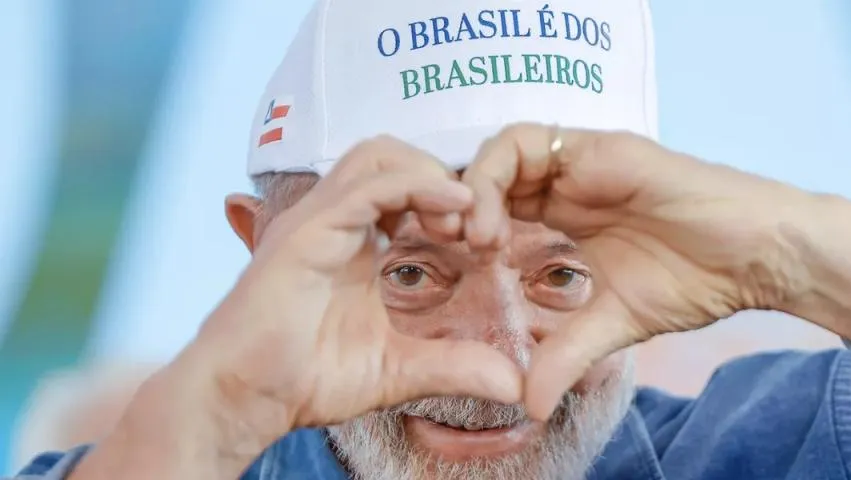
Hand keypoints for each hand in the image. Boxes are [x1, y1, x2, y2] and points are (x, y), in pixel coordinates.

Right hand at [185, 137, 521, 448]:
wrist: (244, 398)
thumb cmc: (304, 378)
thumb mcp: (398, 369)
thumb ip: (453, 366)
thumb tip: (513, 384)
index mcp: (354, 240)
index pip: (405, 185)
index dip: (451, 200)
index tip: (486, 241)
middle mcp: (335, 220)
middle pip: (393, 155)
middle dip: (445, 178)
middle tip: (477, 228)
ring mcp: (318, 221)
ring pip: (379, 155)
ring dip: (432, 175)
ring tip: (462, 221)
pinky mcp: (307, 232)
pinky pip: (367, 186)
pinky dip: (416, 185)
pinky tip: (454, 208)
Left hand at [461, 123, 850, 420]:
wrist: (758, 257)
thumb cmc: (696, 281)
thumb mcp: (613, 324)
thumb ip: (566, 354)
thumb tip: (527, 405)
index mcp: (567, 213)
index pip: (496, 204)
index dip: (464, 228)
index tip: (448, 268)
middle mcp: (568, 181)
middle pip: (489, 174)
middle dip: (454, 205)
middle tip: (440, 247)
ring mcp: (583, 161)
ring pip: (500, 151)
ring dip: (472, 190)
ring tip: (470, 239)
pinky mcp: (601, 148)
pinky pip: (530, 142)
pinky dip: (496, 175)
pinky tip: (494, 223)